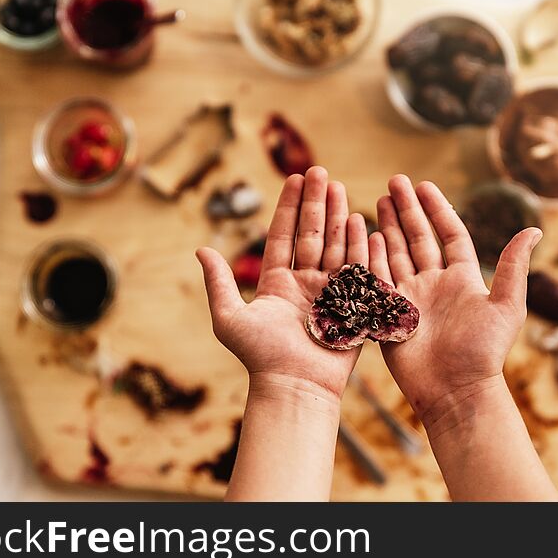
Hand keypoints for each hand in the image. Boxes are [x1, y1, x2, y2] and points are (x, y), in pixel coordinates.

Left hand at [196, 166, 368, 401]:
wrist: (295, 385)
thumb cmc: (259, 357)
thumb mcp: (230, 317)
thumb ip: (219, 282)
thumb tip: (201, 249)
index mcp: (276, 283)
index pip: (282, 236)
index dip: (288, 207)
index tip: (293, 178)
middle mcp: (303, 283)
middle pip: (310, 234)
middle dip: (314, 202)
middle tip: (319, 171)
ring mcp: (329, 292)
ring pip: (333, 245)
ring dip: (336, 215)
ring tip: (338, 186)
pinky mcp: (351, 304)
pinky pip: (355, 267)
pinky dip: (356, 243)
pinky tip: (357, 219)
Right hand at [368, 175, 541, 429]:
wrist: (455, 390)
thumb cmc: (484, 352)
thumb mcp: (506, 305)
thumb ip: (513, 266)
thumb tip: (535, 230)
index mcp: (461, 280)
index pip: (448, 235)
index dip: (437, 209)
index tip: (424, 185)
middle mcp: (433, 285)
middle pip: (417, 239)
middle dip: (406, 210)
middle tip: (394, 182)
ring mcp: (409, 299)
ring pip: (395, 254)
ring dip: (387, 226)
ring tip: (377, 200)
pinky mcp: (387, 315)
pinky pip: (377, 278)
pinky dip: (370, 255)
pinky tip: (366, 233)